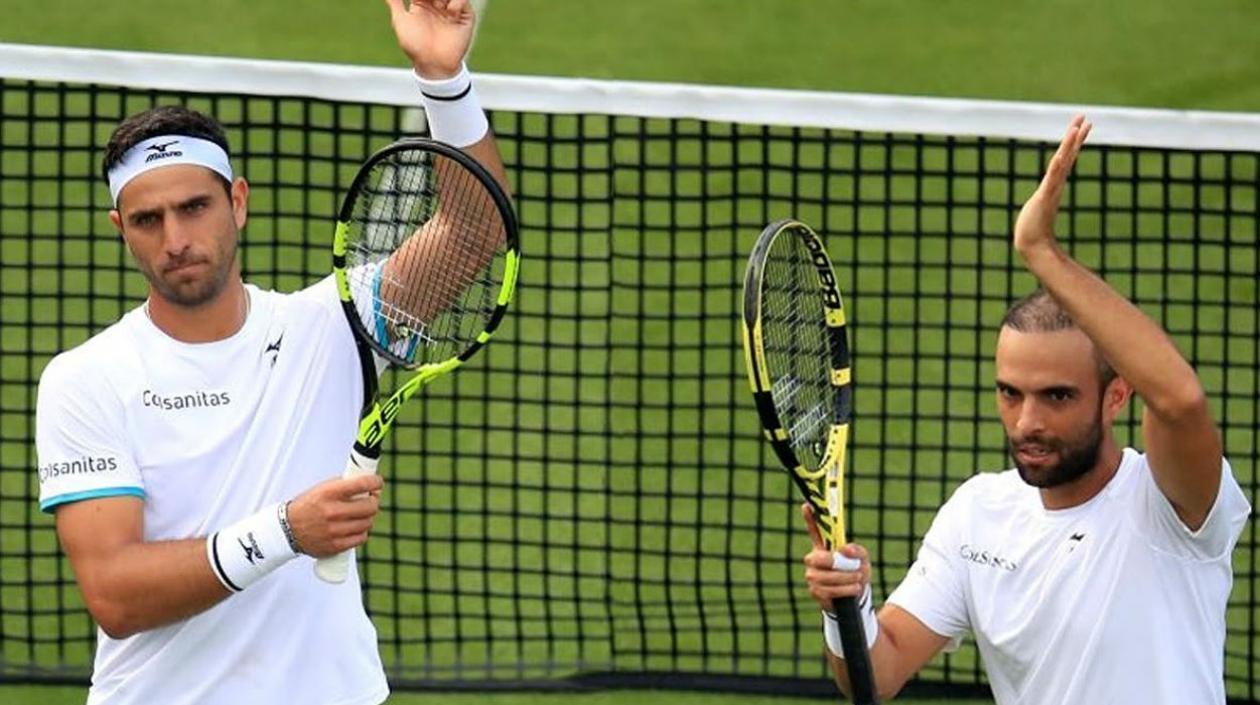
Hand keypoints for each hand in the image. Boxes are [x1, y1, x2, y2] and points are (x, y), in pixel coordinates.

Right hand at [286, 475, 383, 557]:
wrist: (287, 530)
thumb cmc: (308, 506)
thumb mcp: (321, 489)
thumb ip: (344, 485)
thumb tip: (369, 484)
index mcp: (328, 493)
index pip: (361, 484)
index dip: (375, 482)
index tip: (377, 482)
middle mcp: (332, 511)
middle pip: (370, 506)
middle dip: (373, 501)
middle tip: (370, 500)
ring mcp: (334, 530)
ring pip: (368, 522)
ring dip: (367, 517)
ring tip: (359, 515)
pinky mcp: (336, 545)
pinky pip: (361, 537)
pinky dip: (361, 532)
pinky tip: (354, 527)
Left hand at [384, 0, 476, 78]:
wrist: (433, 64)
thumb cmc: (415, 45)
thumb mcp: (401, 21)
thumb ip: (394, 2)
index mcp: (421, 4)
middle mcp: (437, 5)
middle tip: (431, 0)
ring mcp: (451, 10)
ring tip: (438, 3)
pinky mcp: (465, 17)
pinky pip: (464, 2)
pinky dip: (458, 2)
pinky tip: (450, 11)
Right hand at [802, 503, 870, 610]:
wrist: (856, 598)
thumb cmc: (857, 573)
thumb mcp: (863, 560)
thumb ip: (858, 551)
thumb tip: (844, 549)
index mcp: (825, 547)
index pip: (815, 530)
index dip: (810, 518)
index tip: (806, 505)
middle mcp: (814, 559)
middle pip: (818, 558)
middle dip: (836, 564)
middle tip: (854, 569)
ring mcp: (812, 575)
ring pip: (824, 576)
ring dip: (845, 579)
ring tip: (858, 581)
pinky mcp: (814, 591)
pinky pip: (827, 590)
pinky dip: (844, 590)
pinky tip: (853, 589)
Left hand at [1014, 114, 1091, 261]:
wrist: (1032, 245)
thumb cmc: (1034, 229)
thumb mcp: (1040, 207)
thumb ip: (1045, 201)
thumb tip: (1048, 198)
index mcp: (1054, 183)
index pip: (1066, 157)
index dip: (1074, 141)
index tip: (1082, 125)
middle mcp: (1055, 184)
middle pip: (1067, 155)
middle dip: (1075, 136)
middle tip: (1084, 117)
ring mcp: (1051, 190)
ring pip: (1062, 163)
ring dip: (1069, 146)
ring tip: (1076, 128)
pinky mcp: (1044, 198)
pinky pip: (1051, 179)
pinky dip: (1056, 167)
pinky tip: (1060, 156)